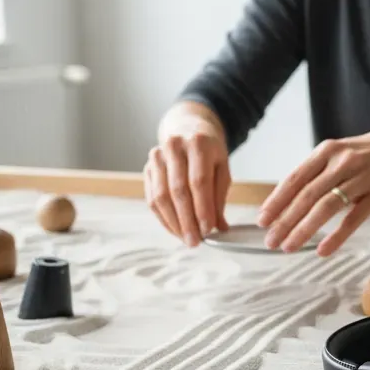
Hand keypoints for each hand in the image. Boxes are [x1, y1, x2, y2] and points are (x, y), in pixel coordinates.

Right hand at [144, 116, 230, 246]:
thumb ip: (219, 196)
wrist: (186, 128)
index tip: (208, 229)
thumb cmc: (208, 151)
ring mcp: (157, 156)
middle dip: (187, 220)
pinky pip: (152, 198)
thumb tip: (219, 228)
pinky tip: (174, 229)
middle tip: (195, 241)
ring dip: (173, 223)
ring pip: (161, 196)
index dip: (203, 208)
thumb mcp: (222, 166)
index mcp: (198, 143)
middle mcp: (174, 147)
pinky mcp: (147, 168)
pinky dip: (163, 218)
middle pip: (178, 190)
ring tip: (186, 239)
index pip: (199, 181)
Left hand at [256, 123, 369, 255]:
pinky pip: (353, 219)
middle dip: (284, 221)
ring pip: (326, 208)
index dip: (276, 201)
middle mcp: (342, 162)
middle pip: (306, 196)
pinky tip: (322, 250)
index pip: (295, 178)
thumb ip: (319, 172)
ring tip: (289, 246)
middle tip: (270, 240)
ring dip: (304, 230)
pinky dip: (336, 236)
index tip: (262, 220)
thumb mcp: (342, 152)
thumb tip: (289, 200)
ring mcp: (362, 178)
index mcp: (328, 151)